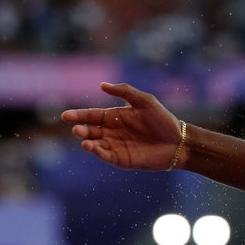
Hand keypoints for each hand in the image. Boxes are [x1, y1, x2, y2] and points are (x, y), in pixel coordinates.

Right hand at [61, 82, 183, 170]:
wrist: (178, 142)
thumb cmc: (163, 120)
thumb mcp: (145, 101)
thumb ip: (125, 92)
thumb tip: (102, 85)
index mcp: (115, 116)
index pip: (92, 115)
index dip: (79, 115)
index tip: (66, 115)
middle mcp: (112, 131)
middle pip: (91, 130)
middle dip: (82, 129)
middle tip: (76, 128)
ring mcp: (116, 146)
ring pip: (95, 144)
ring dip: (88, 142)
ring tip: (85, 140)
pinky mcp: (121, 159)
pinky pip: (106, 156)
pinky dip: (98, 153)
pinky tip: (93, 148)